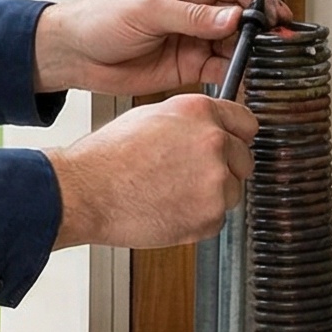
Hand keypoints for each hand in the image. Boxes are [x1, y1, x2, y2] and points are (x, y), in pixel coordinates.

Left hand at [33, 0, 288, 96]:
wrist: (74, 55)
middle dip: (263, 27)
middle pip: (242, 14)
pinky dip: (238, 73)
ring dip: (254, 52)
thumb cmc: (99, 19)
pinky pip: (224, 68)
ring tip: (266, 62)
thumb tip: (231, 17)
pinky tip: (247, 78)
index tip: (274, 12)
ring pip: (238, 43)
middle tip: (279, 41)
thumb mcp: (144, 9)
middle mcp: (197, 7)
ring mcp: (196, 36)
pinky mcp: (192, 64)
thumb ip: (190, 15)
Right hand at [49, 94, 257, 248]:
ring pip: (231, 191)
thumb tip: (204, 131)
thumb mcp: (147, 118)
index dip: (235, 136)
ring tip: (170, 193)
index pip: (246, 122)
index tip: (229, 146)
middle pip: (243, 159)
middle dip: (222, 168)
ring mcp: (216, 180)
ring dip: (209, 196)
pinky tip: (168, 208)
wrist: (85, 192)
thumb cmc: (105, 158)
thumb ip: (188, 123)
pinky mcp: (211, 216)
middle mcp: (214, 142)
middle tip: (188, 175)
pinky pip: (216, 218)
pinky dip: (196, 218)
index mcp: (199, 112)